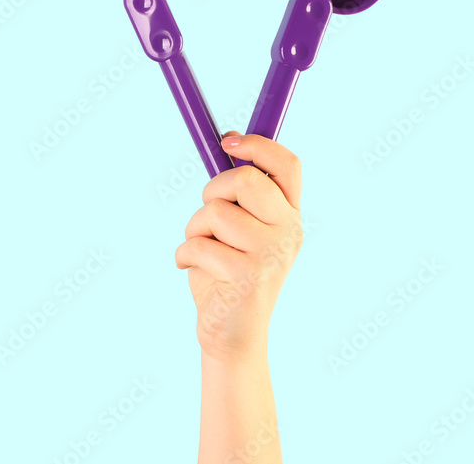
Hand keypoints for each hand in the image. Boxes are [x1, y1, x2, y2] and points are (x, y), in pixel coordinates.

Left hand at [175, 132, 302, 362]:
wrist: (231, 333)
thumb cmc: (227, 274)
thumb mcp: (236, 229)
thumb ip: (236, 197)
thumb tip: (225, 144)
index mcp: (288, 215)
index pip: (288, 166)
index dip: (258, 145)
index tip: (227, 141)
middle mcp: (289, 231)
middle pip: (246, 181)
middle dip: (212, 191)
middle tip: (206, 217)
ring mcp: (272, 255)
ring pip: (215, 212)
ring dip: (194, 229)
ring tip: (201, 251)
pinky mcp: (249, 277)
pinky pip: (198, 245)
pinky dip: (184, 255)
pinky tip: (192, 269)